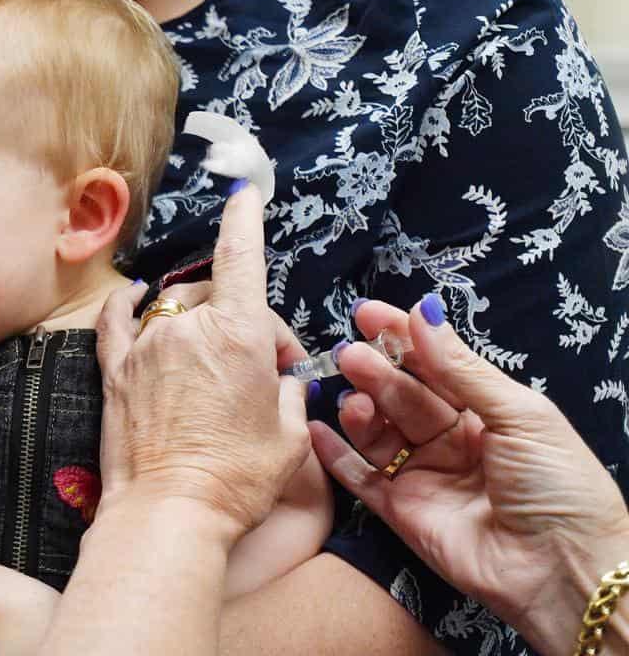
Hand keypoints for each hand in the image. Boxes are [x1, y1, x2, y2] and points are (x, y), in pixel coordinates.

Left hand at [95, 182, 310, 541]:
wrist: (170, 512)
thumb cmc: (236, 480)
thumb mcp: (289, 436)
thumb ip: (289, 394)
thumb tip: (282, 382)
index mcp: (240, 334)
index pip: (241, 255)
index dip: (244, 219)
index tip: (245, 194)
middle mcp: (189, 328)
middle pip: (218, 294)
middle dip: (245, 318)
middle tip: (265, 367)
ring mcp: (146, 347)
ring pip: (173, 307)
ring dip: (198, 323)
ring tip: (216, 367)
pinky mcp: (115, 373)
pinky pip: (115, 321)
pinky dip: (123, 304)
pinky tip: (130, 296)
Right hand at [312, 295, 628, 653]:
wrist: (563, 570)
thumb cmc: (559, 486)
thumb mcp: (521, 416)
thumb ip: (462, 368)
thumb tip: (424, 311)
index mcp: (488, 413)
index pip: (436, 366)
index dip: (403, 338)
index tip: (367, 314)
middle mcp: (453, 441)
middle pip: (404, 396)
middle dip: (377, 373)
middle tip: (351, 356)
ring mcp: (425, 476)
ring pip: (380, 433)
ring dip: (362, 410)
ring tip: (354, 401)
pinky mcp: (401, 512)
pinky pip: (360, 478)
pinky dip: (337, 454)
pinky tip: (319, 429)